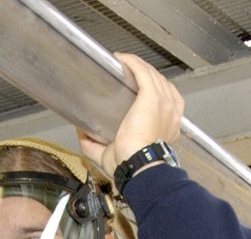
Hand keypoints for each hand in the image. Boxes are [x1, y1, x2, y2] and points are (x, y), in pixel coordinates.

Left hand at [77, 53, 183, 177]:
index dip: (154, 91)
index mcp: (168, 127)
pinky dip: (132, 63)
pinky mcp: (152, 97)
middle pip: (160, 84)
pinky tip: (120, 59)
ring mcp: (163, 103)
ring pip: (152, 75)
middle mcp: (170, 113)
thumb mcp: (110, 155)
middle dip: (144, 75)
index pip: (167, 101)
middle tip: (125, 74)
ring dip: (137, 66)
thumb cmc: (131, 165)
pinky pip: (143, 71)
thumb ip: (95, 145)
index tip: (138, 89)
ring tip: (122, 64)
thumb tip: (80, 132)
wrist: (139, 166)